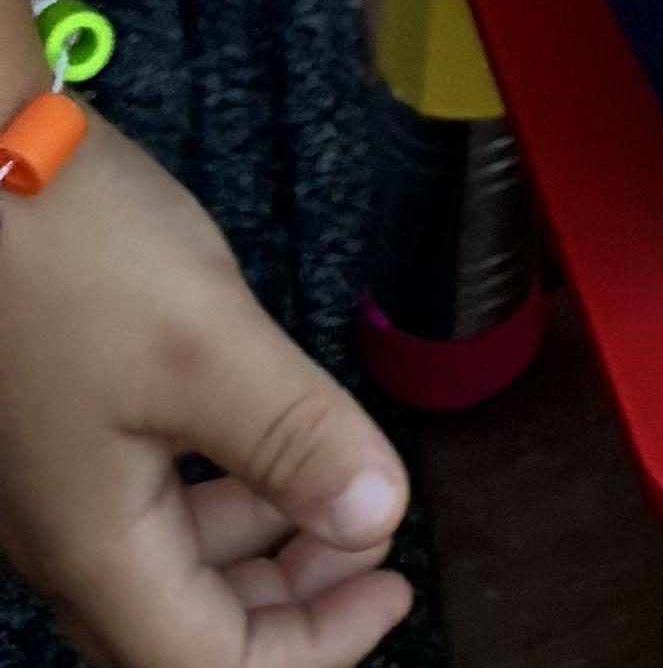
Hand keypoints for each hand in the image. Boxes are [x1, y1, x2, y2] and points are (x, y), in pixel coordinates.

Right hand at [0, 125, 410, 667]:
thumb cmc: (70, 253)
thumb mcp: (209, 344)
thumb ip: (295, 437)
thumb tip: (375, 516)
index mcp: (92, 546)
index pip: (202, 667)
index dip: (309, 651)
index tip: (391, 589)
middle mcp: (62, 536)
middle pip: (181, 630)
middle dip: (290, 608)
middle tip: (373, 547)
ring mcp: (54, 483)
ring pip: (164, 567)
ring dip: (257, 549)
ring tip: (335, 496)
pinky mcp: (57, 426)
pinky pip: (146, 505)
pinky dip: (220, 494)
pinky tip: (261, 443)